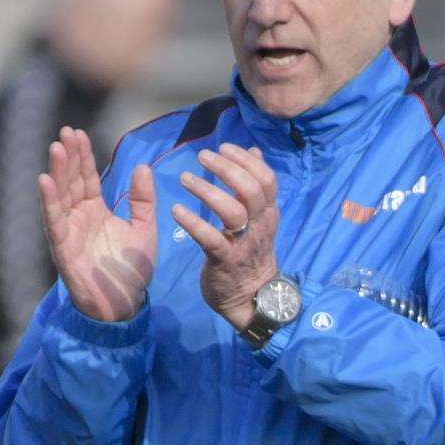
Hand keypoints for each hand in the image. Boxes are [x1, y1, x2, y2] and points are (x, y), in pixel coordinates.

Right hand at [38, 127, 156, 322]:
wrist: (126, 305)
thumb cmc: (132, 269)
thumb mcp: (144, 228)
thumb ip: (143, 199)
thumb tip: (143, 167)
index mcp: (96, 211)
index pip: (86, 177)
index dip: (82, 155)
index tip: (77, 133)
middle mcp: (78, 218)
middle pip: (70, 181)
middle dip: (67, 157)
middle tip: (65, 132)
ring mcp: (69, 232)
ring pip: (59, 197)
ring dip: (56, 172)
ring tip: (55, 148)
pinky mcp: (63, 249)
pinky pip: (54, 222)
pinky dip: (49, 202)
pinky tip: (45, 181)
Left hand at [171, 144, 279, 331]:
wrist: (251, 298)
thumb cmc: (250, 253)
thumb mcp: (260, 217)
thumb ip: (256, 185)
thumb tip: (254, 151)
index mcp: (268, 213)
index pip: (266, 179)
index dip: (246, 159)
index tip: (224, 146)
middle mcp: (259, 225)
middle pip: (252, 190)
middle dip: (227, 168)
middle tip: (203, 156)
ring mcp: (243, 244)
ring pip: (233, 211)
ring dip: (208, 191)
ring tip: (185, 179)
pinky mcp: (224, 261)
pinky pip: (210, 239)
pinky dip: (193, 223)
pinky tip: (176, 210)